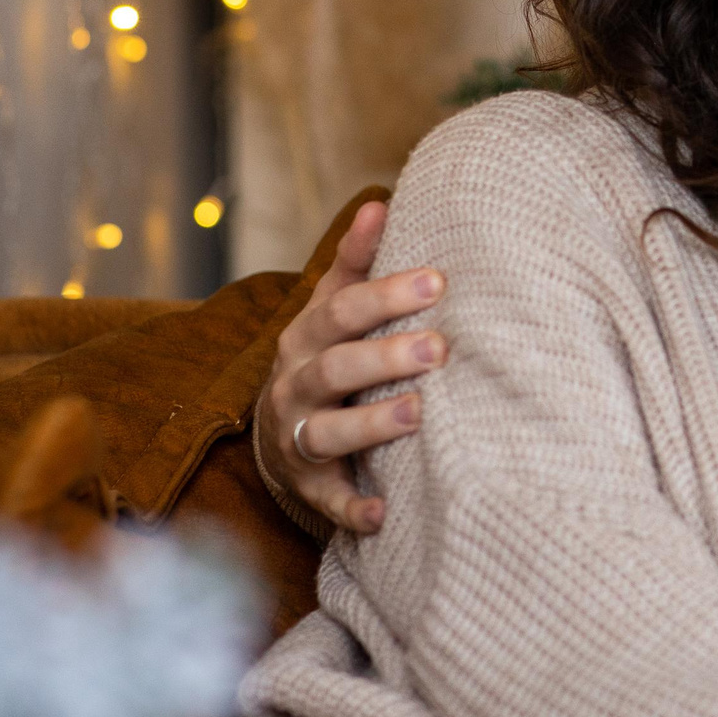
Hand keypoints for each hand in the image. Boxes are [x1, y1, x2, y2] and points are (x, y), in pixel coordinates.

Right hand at [254, 200, 446, 532]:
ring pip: (327, 432)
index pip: (343, 310)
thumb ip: (357, 261)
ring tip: (419, 414)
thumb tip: (380, 202)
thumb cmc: (326, 352)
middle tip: (439, 348)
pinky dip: (352, 508)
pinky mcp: (306, 485)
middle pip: (336, 368)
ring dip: (371, 424)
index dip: (387, 295)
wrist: (277, 426)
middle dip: (385, 357)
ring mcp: (296, 437)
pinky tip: (383, 514)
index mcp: (307, 335)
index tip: (437, 281)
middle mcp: (295, 385)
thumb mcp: (332, 305)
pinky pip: (326, 499)